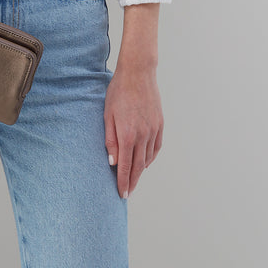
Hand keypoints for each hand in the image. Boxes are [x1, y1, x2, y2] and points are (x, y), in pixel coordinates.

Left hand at [104, 62, 162, 198]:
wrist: (138, 73)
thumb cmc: (117, 92)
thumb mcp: (107, 115)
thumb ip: (110, 140)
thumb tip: (113, 162)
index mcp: (127, 134)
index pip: (126, 166)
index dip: (124, 182)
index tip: (122, 194)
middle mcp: (143, 135)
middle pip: (139, 166)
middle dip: (133, 181)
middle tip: (128, 193)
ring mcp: (153, 130)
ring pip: (148, 158)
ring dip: (141, 170)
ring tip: (134, 179)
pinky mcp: (160, 124)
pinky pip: (156, 147)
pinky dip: (151, 157)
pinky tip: (145, 162)